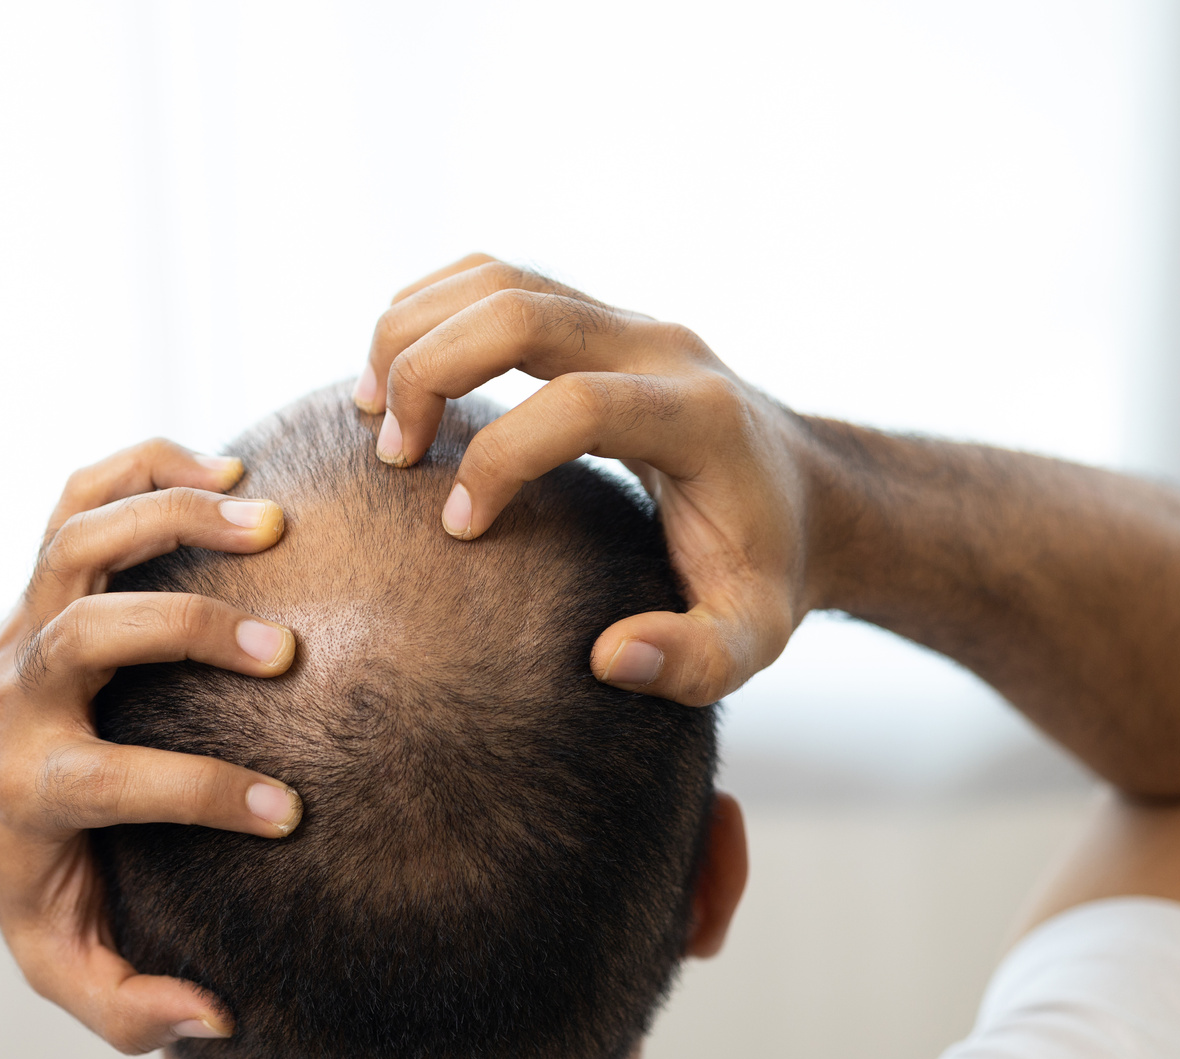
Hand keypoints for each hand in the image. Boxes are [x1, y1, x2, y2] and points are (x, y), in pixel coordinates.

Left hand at [0, 440, 301, 1053]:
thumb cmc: (18, 867)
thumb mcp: (52, 952)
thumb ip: (122, 1003)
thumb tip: (215, 1017)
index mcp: (29, 786)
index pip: (109, 782)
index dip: (201, 796)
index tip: (288, 812)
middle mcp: (25, 690)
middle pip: (85, 634)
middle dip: (184, 633)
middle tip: (284, 652)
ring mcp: (28, 614)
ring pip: (79, 538)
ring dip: (170, 515)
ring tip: (270, 520)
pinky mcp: (42, 569)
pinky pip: (81, 491)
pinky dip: (146, 462)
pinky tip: (229, 470)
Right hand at [351, 252, 814, 706]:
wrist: (807, 494)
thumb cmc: (764, 572)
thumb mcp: (750, 636)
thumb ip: (692, 661)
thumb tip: (608, 657)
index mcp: (698, 419)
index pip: (576, 404)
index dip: (499, 459)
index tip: (459, 526)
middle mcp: (661, 345)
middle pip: (519, 309)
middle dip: (429, 371)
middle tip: (392, 455)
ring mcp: (627, 318)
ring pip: (497, 277)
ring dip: (414, 332)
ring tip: (371, 412)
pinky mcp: (596, 314)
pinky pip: (496, 278)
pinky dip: (431, 312)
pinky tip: (398, 377)